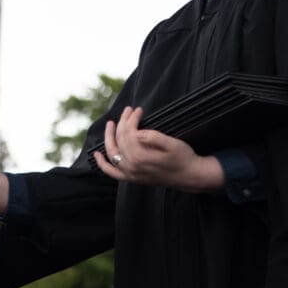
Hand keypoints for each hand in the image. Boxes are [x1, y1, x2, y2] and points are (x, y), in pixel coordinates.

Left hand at [92, 106, 223, 192]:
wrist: (190, 176)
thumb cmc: (183, 157)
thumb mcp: (171, 143)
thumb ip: (153, 137)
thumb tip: (137, 132)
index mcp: (140, 157)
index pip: (128, 133)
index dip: (132, 119)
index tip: (139, 109)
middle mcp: (131, 167)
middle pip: (120, 140)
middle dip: (123, 123)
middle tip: (129, 110)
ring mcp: (130, 174)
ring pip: (113, 153)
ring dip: (109, 137)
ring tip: (110, 124)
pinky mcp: (132, 178)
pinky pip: (112, 172)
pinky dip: (103, 164)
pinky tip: (96, 155)